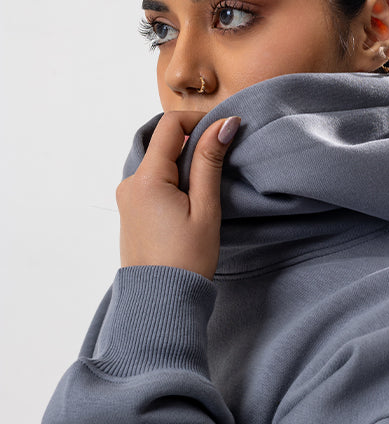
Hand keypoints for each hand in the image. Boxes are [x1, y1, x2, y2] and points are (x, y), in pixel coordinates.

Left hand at [116, 111, 240, 279]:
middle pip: (163, 142)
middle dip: (194, 142)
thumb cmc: (187, 259)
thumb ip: (210, 161)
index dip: (198, 120)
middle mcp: (130, 183)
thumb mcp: (205, 207)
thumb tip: (223, 124)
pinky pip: (154, 180)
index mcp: (146, 179)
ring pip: (159, 161)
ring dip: (185, 162)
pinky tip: (193, 200)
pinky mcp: (132, 210)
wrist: (162, 303)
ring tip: (209, 186)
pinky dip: (175, 178)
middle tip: (222, 159)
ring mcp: (128, 198)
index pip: (168, 125)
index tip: (224, 131)